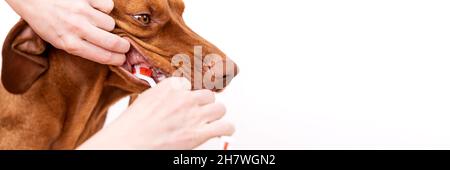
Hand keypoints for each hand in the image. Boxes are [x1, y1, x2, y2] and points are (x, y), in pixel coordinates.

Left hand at [6, 0, 129, 64]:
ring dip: (107, 24)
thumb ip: (78, 46)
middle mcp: (78, 29)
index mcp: (69, 44)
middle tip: (125, 46)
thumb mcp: (56, 40)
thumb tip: (104, 53)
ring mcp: (83, 12)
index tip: (122, 59)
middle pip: (113, 43)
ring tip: (97, 21)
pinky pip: (107, 5)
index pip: (103, 56)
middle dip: (123, 46)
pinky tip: (94, 7)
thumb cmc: (44, 19)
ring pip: (111, 23)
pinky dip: (104, 7)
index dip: (117, 60)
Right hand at [78, 77, 234, 149]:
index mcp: (170, 87)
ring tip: (209, 121)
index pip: (188, 84)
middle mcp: (184, 98)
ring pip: (220, 107)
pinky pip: (226, 126)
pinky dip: (227, 128)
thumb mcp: (145, 100)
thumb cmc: (131, 127)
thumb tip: (170, 98)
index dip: (187, 94)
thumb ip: (162, 96)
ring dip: (215, 115)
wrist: (127, 143)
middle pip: (208, 95)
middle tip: (197, 114)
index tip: (184, 102)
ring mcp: (193, 115)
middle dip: (203, 105)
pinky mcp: (199, 134)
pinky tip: (222, 130)